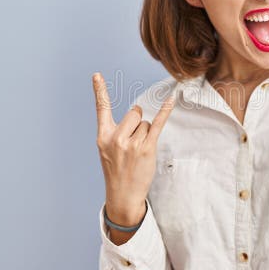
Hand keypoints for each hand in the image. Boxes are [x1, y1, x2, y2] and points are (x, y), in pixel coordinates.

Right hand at [92, 72, 175, 224]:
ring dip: (147, 134)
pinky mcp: (147, 148)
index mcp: (103, 136)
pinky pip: (158, 124)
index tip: (97, 74)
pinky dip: (165, 111)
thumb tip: (137, 113)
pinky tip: (171, 99)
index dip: (100, 90)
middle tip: (134, 143)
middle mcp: (116, 138)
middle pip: (135, 113)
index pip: (101, 108)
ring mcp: (131, 144)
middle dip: (138, 123)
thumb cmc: (117, 170)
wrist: (123, 195)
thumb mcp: (107, 151)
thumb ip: (116, 132)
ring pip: (146, 123)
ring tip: (139, 152)